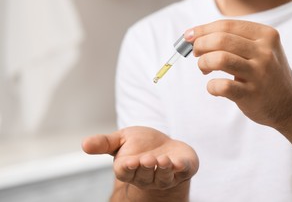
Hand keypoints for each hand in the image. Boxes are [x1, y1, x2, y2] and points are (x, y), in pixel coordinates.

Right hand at [82, 126, 198, 190]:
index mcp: (129, 169)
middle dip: (146, 168)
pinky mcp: (182, 169)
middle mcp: (147, 176)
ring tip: (163, 160)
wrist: (165, 146)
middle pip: (144, 176)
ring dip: (163, 170)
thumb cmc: (141, 144)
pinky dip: (180, 168)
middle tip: (147, 159)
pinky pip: (182, 172)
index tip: (130, 161)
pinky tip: (178, 163)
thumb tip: (84, 144)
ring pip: (163, 178)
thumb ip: (104, 143)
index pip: (125, 172)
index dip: (128, 168)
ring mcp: (166, 175)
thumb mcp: (122, 139)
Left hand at [185, 20, 291, 126]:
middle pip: (221, 40)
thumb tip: (192, 35)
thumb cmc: (265, 73)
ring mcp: (260, 74)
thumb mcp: (260, 49)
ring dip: (204, 63)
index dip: (202, 30)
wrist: (290, 103)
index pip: (226, 25)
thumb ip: (232, 39)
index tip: (189, 36)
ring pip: (220, 59)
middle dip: (200, 44)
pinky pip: (222, 86)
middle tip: (196, 53)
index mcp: (266, 35)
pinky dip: (211, 86)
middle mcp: (265, 52)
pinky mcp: (252, 94)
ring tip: (204, 68)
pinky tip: (214, 87)